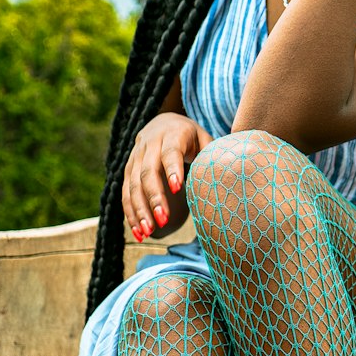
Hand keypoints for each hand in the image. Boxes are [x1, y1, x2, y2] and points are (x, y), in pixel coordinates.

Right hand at [123, 112, 213, 241]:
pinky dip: (131, 213)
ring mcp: (136, 157)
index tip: (177, 189)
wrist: (164, 123)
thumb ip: (213, 157)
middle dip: (154, 197)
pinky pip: (126, 193)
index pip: (171, 151)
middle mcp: (150, 144)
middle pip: (148, 172)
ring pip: (133, 184)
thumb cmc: (192, 138)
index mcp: (173, 134)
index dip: (173, 169)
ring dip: (140, 209)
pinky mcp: (128, 170)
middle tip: (164, 220)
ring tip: (148, 232)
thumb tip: (230, 178)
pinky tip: (139, 232)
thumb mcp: (205, 140)